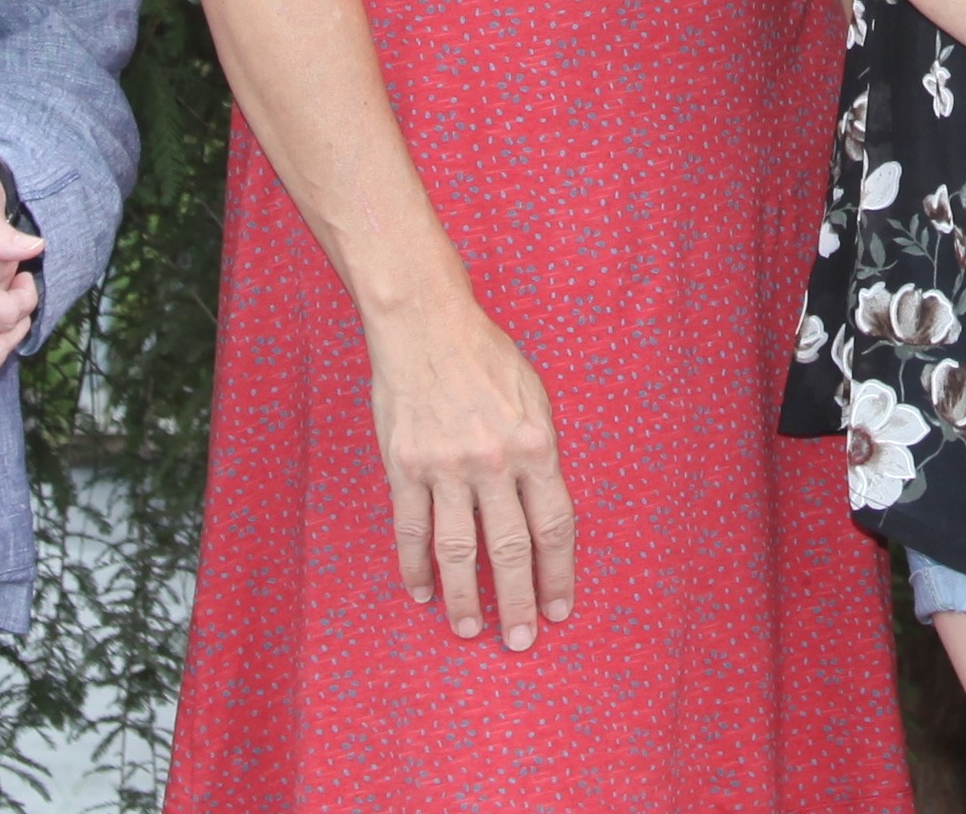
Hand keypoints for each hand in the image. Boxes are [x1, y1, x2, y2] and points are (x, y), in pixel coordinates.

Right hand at [366, 299, 576, 648]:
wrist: (425, 325)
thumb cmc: (486, 357)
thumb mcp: (535, 397)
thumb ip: (541, 452)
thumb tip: (544, 505)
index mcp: (536, 445)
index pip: (554, 527)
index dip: (559, 574)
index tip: (561, 609)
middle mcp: (494, 462)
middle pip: (510, 550)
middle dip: (519, 602)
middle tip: (522, 641)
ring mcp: (445, 468)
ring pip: (458, 551)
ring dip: (466, 598)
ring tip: (470, 631)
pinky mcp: (404, 467)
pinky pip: (411, 531)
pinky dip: (415, 568)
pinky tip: (422, 593)